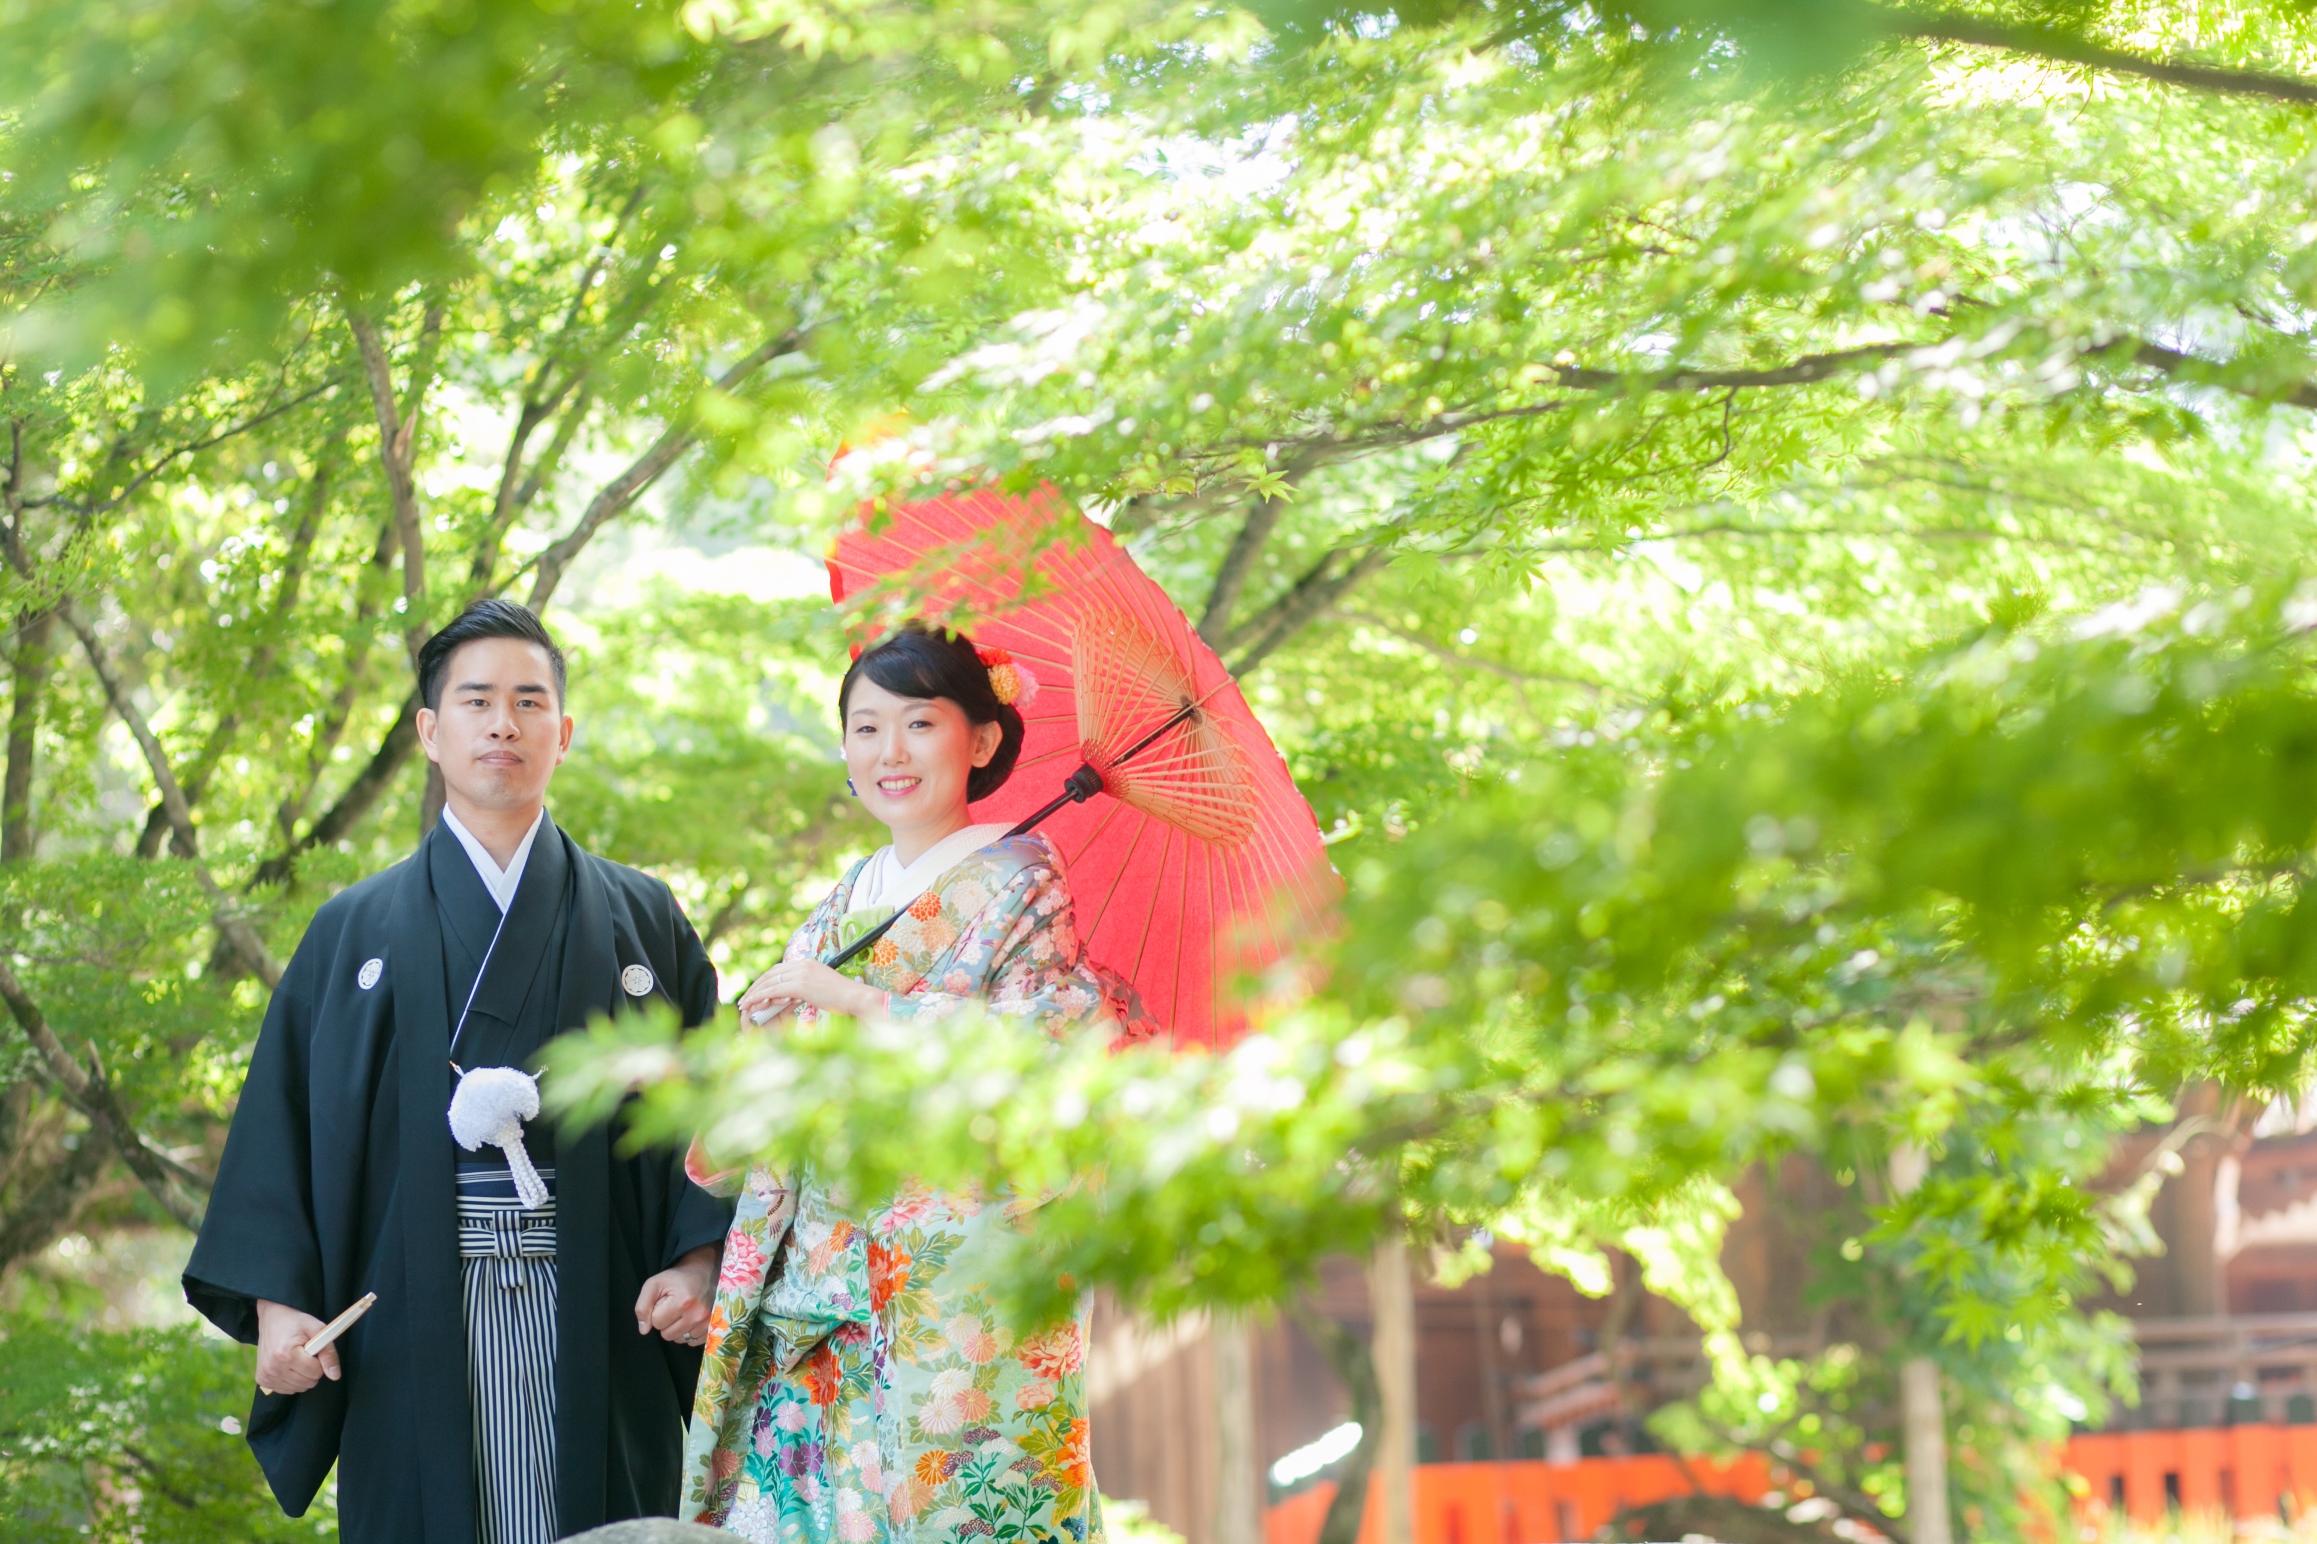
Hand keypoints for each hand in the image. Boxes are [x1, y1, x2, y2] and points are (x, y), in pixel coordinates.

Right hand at [255, 1299, 340, 1394]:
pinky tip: (288, 1366)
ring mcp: (266, 1375)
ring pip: (298, 1388)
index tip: (313, 1350)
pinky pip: (287, 1390)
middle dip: (312, 1369)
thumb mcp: (318, 1330)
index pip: (316, 1372)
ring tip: (296, 1358)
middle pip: (308, 1382)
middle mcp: (273, 1368)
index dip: (320, 1361)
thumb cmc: (296, 1323)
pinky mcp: (262, 1379)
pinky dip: (292, 1380)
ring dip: (302, 1376)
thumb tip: (335, 1376)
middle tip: (305, 1354)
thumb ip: (329, 1353)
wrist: (272, 1318)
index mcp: (286, 1354)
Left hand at [635, 1243, 719, 1345]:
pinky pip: (693, 1342)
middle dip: (666, 1322)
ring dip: (677, 1329)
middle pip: (667, 1335)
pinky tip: (691, 1319)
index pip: (657, 1323)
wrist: (705, 1272)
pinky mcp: (713, 1328)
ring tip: (683, 1312)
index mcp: (683, 1302)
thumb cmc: (677, 1278)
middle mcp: (697, 1315)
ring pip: (680, 1340)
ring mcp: (708, 1323)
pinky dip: (689, 1333)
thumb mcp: (654, 1284)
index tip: (665, 1301)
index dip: (657, 1312)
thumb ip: (643, 1306)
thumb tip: (644, 1330)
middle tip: (674, 1306)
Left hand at [736, 958, 884, 1021]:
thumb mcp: (821, 988)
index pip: (779, 969)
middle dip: (756, 986)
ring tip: (745, 1004)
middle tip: (745, 999)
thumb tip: (793, 996)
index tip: (756, 991)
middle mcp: (802, 964)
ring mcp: (801, 973)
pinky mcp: (800, 985)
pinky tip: (752, 1005)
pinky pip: (773, 991)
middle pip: (771, 973)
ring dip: (754, 993)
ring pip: (769, 982)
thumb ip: (806, 988)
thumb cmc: (842, 998)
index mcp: (807, 963)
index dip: (765, 980)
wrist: (855, 998)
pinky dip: (760, 998)